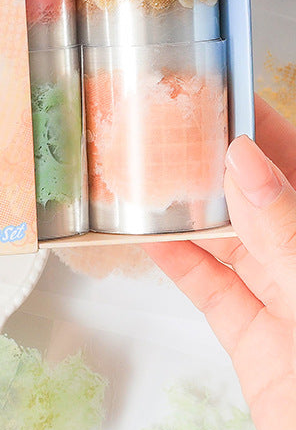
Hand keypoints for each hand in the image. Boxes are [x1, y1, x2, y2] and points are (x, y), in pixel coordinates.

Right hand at [146, 96, 295, 429]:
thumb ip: (281, 232)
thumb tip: (245, 159)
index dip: (262, 127)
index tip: (219, 94)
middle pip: (256, 197)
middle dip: (213, 161)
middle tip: (169, 128)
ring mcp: (283, 298)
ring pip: (229, 239)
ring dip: (187, 209)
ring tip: (148, 172)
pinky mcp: (252, 335)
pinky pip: (209, 286)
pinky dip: (176, 260)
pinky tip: (147, 236)